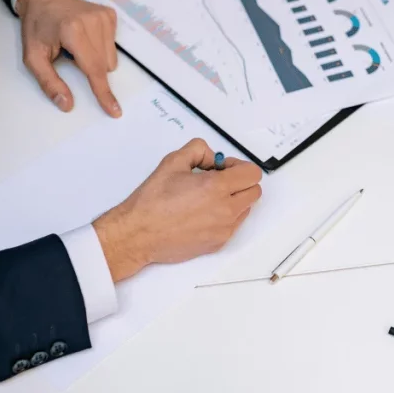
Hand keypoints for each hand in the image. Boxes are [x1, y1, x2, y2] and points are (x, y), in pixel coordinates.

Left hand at [16, 0, 120, 116]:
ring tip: (77, 46)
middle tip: (70, 56)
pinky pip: (113, 46)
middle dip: (91, 71)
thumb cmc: (37, 26)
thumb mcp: (33, 57)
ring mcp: (104, 17)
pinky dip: (101, 48)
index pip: (93, 69)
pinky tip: (86, 38)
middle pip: (104, 66)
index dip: (103, 92)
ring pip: (111, 59)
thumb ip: (48, 82)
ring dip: (96, 60)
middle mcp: (93, 22)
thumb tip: (66, 104)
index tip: (114, 110)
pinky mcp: (110, 16)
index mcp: (73, 31)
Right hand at [92, 139, 262, 281]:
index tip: (223, 168)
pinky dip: (226, 216)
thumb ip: (198, 150)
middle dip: (240, 182)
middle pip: (254, 191)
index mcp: (216, 187)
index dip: (238, 166)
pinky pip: (234, 225)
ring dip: (235, 199)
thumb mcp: (173, 161)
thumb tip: (213, 157)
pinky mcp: (218, 242)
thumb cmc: (152, 202)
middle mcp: (225, 210)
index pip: (252, 173)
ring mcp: (224, 229)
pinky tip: (203, 212)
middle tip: (218, 180)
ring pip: (246, 208)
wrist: (139, 234)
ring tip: (208, 197)